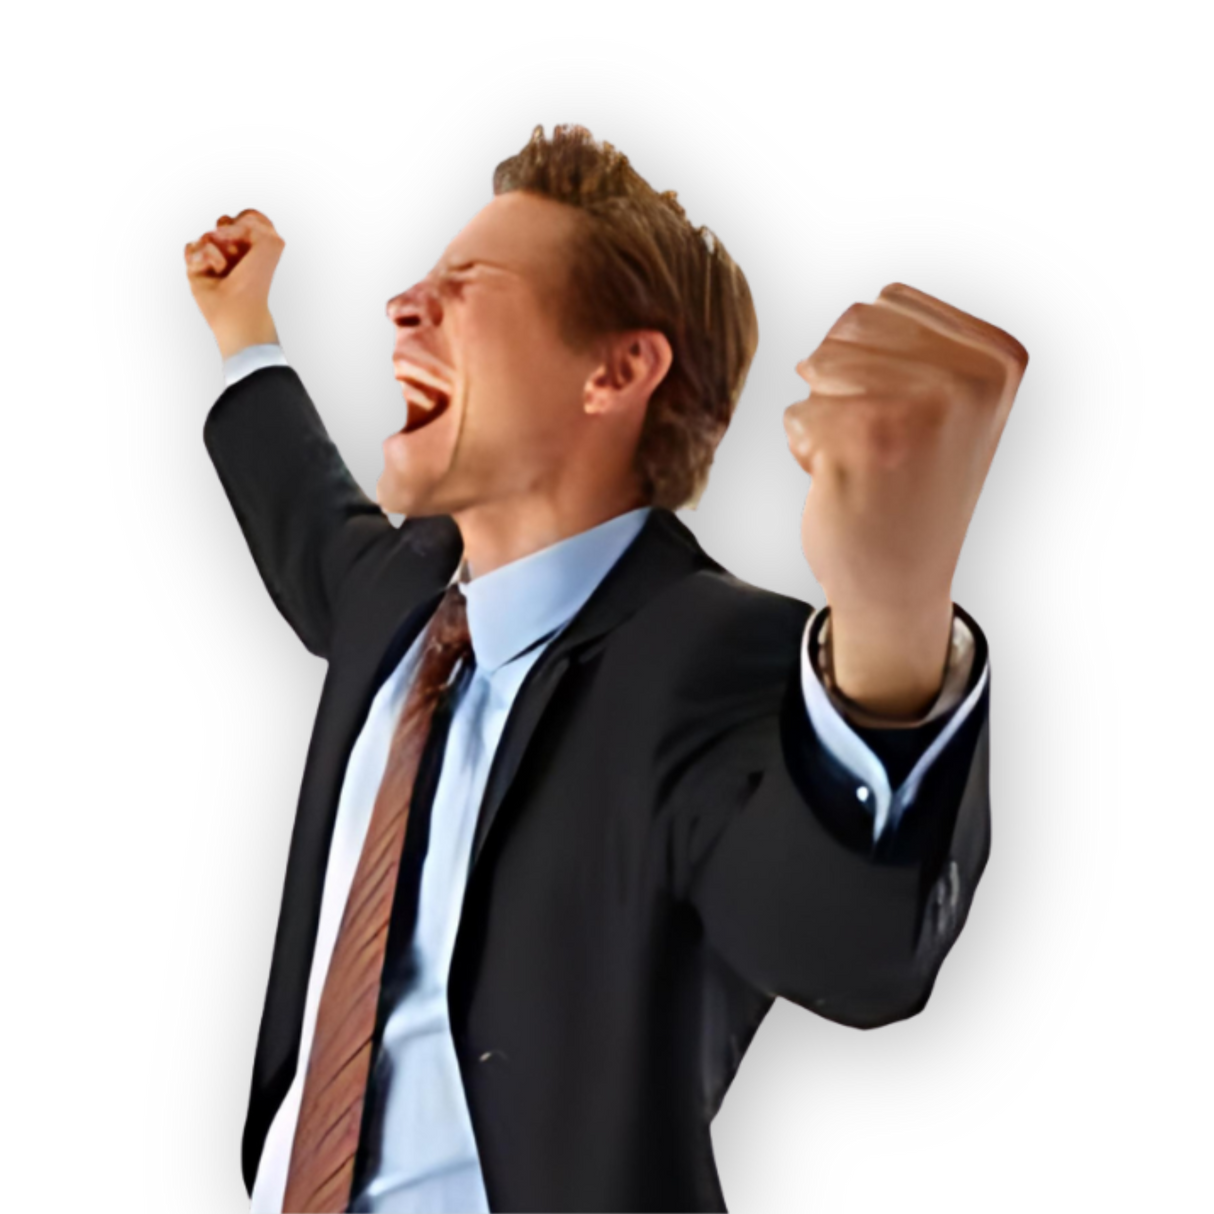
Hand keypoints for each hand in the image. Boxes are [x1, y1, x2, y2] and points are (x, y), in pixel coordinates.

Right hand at [183, 208, 285, 359]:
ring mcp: (213, 256)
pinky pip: (192, 246)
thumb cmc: (256, 279)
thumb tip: (218, 229)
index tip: (253, 237)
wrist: (239, 307)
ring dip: (218, 249)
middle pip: (224, 221)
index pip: (247, 215)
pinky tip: (212, 271)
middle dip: (231, 234)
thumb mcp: (270, 242)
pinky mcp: (195, 265)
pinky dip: (204, 257)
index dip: (247, 221)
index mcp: (255, 244)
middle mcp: (233, 248)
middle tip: (238, 254)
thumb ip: (254, 219)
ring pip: (207, 234)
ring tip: (225, 268)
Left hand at [783, 281, 1028, 623]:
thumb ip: (923, 344)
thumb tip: (864, 307)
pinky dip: (803, 450)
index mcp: (998, 358)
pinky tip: (844, 483)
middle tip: (881, 445)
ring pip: (818, 366)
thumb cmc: (912, 489)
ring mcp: (916, 408)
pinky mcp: (862, 441)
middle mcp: (966, 378)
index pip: (888, 301)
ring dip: (822, 415)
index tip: (907, 418)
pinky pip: (796, 414)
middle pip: (848, 328)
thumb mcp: (953, 405)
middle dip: (842, 385)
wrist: (901, 584)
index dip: (873, 359)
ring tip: (864, 461)